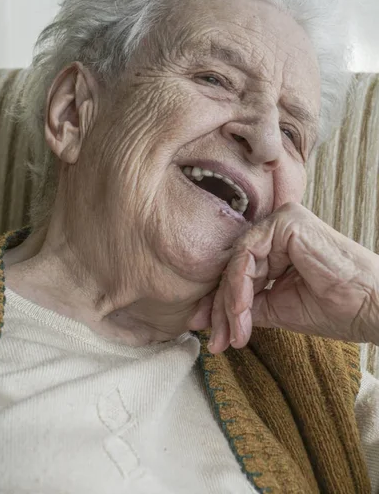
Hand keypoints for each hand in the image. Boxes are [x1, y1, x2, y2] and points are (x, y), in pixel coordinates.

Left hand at [205, 203, 378, 353]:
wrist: (370, 309)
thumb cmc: (334, 308)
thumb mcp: (276, 308)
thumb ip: (243, 306)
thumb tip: (200, 318)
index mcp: (276, 245)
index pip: (238, 272)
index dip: (222, 306)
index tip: (215, 337)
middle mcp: (276, 229)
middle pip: (234, 268)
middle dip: (222, 309)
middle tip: (217, 340)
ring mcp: (280, 222)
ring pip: (236, 263)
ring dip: (230, 304)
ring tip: (233, 334)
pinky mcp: (285, 222)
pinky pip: (247, 255)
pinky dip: (240, 287)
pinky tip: (241, 314)